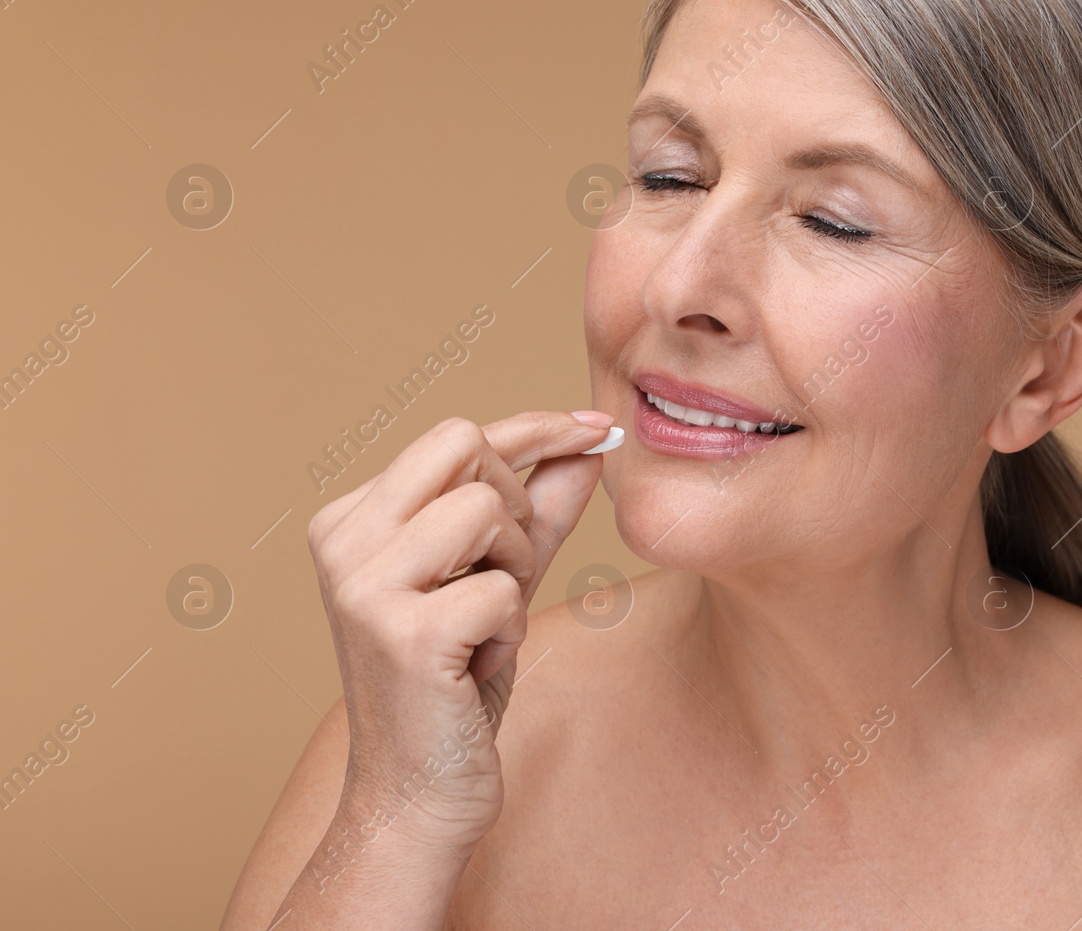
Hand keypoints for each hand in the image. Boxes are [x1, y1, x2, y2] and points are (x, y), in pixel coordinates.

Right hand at [307, 410, 613, 853]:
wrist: (416, 795)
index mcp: (352, 519)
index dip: (536, 427)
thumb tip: (588, 445)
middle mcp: (342, 541)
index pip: (455, 436)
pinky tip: (478, 666)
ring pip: (487, 509)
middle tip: (506, 575)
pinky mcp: (402, 634)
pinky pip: (504, 588)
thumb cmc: (455, 686)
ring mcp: (363, 586)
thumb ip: (539, 511)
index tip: (598, 428)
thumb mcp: (500, 580)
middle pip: (465, 446)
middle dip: (517, 505)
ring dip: (516, 568)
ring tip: (487, 623)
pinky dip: (512, 627)